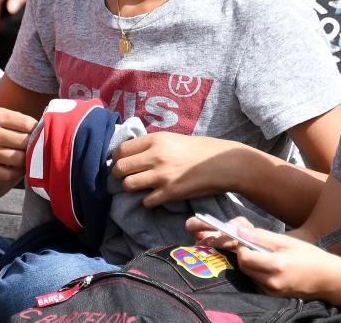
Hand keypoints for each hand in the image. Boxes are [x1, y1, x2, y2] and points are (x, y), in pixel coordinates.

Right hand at [0, 106, 37, 182]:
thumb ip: (18, 119)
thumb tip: (43, 131)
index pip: (27, 124)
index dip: (36, 128)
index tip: (37, 130)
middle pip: (24, 142)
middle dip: (34, 143)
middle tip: (37, 144)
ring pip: (18, 159)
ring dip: (28, 158)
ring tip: (29, 154)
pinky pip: (8, 174)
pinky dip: (18, 171)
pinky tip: (20, 166)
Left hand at [111, 133, 234, 206]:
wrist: (224, 163)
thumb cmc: (201, 149)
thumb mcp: (174, 139)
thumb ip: (153, 145)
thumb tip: (132, 154)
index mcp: (156, 140)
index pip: (121, 150)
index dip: (117, 159)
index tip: (121, 164)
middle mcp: (156, 156)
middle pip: (119, 168)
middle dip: (119, 175)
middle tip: (126, 177)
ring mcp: (162, 175)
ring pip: (128, 185)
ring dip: (132, 188)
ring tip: (141, 187)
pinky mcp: (170, 193)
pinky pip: (146, 201)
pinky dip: (149, 201)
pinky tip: (157, 196)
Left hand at [188, 217, 340, 299]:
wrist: (327, 279)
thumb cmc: (309, 256)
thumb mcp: (286, 242)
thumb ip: (261, 237)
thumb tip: (239, 230)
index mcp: (276, 266)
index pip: (244, 257)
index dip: (242, 246)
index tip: (247, 239)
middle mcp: (271, 282)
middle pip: (243, 266)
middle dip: (244, 254)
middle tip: (254, 245)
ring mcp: (271, 292)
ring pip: (247, 274)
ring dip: (250, 263)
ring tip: (264, 256)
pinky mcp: (271, 296)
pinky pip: (255, 281)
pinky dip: (256, 272)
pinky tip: (268, 266)